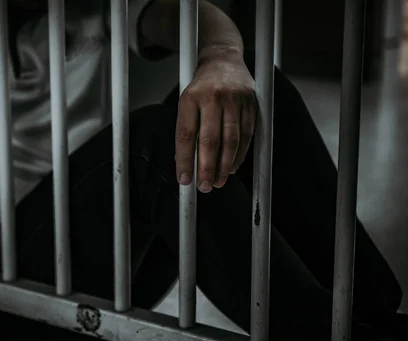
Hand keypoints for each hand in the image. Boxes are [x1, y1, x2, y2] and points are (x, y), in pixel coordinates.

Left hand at [175, 50, 255, 192]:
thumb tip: (185, 166)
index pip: (186, 135)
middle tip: (204, 187)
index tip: (184, 180)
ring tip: (218, 182)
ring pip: (230, 140)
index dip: (185, 161)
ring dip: (224, 166)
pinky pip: (246, 135)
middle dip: (206, 168)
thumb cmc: (201, 88)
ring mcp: (234, 99)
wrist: (223, 60)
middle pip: (209, 140)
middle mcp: (212, 96)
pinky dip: (239, 155)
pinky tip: (232, 167)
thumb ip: (187, 131)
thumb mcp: (186, 103)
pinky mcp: (251, 103)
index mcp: (190, 97)